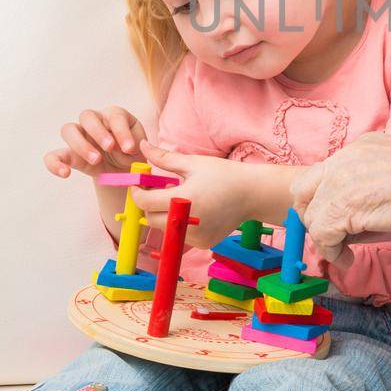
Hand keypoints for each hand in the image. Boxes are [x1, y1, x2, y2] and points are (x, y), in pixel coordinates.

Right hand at [44, 106, 148, 178]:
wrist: (124, 171)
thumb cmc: (132, 154)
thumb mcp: (140, 149)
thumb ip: (136, 145)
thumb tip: (129, 147)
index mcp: (114, 116)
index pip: (115, 116)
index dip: (121, 131)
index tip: (129, 148)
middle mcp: (94, 122)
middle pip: (87, 116)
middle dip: (98, 132)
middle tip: (109, 148)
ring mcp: (79, 136)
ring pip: (68, 129)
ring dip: (81, 145)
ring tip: (96, 161)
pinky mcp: (70, 154)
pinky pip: (54, 155)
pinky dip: (55, 163)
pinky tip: (65, 173)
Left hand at [122, 144, 266, 249]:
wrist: (253, 194)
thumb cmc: (224, 174)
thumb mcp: (194, 163)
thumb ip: (164, 158)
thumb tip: (143, 147)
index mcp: (184, 199)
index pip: (145, 202)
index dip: (137, 193)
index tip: (139, 184)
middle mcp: (189, 222)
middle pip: (151, 219)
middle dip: (150, 204)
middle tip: (160, 189)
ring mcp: (196, 236)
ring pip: (165, 228)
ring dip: (164, 214)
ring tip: (180, 197)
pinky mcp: (203, 243)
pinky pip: (180, 235)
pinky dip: (180, 223)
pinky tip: (194, 209)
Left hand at [289, 133, 390, 264]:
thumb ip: (367, 189)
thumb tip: (351, 224)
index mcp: (356, 150)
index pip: (319, 175)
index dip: (321, 200)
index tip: (335, 220)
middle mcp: (341, 162)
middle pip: (302, 191)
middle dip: (312, 217)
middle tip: (332, 236)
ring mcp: (338, 182)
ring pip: (311, 216)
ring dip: (325, 238)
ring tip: (345, 252)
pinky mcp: (342, 206)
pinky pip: (322, 234)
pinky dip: (332, 252)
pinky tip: (348, 259)